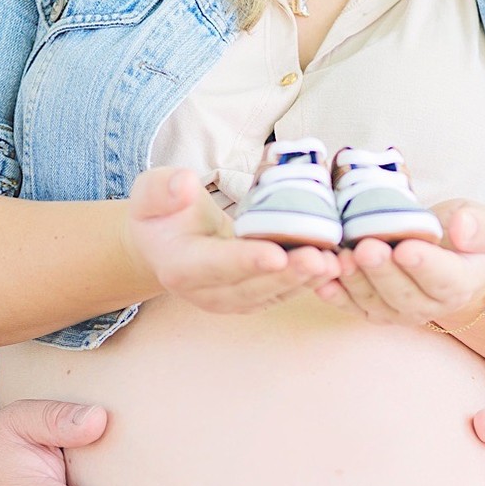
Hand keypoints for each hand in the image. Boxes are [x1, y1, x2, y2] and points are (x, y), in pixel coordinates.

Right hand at [124, 166, 339, 313]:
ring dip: (304, 282)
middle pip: (251, 287)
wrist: (163, 242)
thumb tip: (184, 185)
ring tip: (335, 262)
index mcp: (180, 266)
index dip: (246, 261)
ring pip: (271, 295)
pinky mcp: (251, 298)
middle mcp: (206, 292)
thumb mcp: (150, 192)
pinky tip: (334, 267)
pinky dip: (308, 283)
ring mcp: (230, 300)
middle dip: (288, 275)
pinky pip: (281, 293)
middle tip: (321, 257)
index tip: (277, 255)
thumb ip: (163, 189)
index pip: (215, 265)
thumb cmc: (160, 212)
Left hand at [314, 200, 484, 327]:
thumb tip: (460, 228)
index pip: (443, 279)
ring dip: (356, 282)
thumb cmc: (462, 237)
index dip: (424, 265)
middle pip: (403, 293)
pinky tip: (321, 281)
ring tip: (342, 259)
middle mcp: (428, 306)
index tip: (406, 248)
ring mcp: (397, 312)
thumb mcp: (482, 223)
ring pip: (374, 301)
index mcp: (460, 284)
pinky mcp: (372, 310)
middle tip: (365, 248)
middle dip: (382, 271)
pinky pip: (352, 306)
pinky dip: (335, 296)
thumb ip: (476, 225)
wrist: (447, 260)